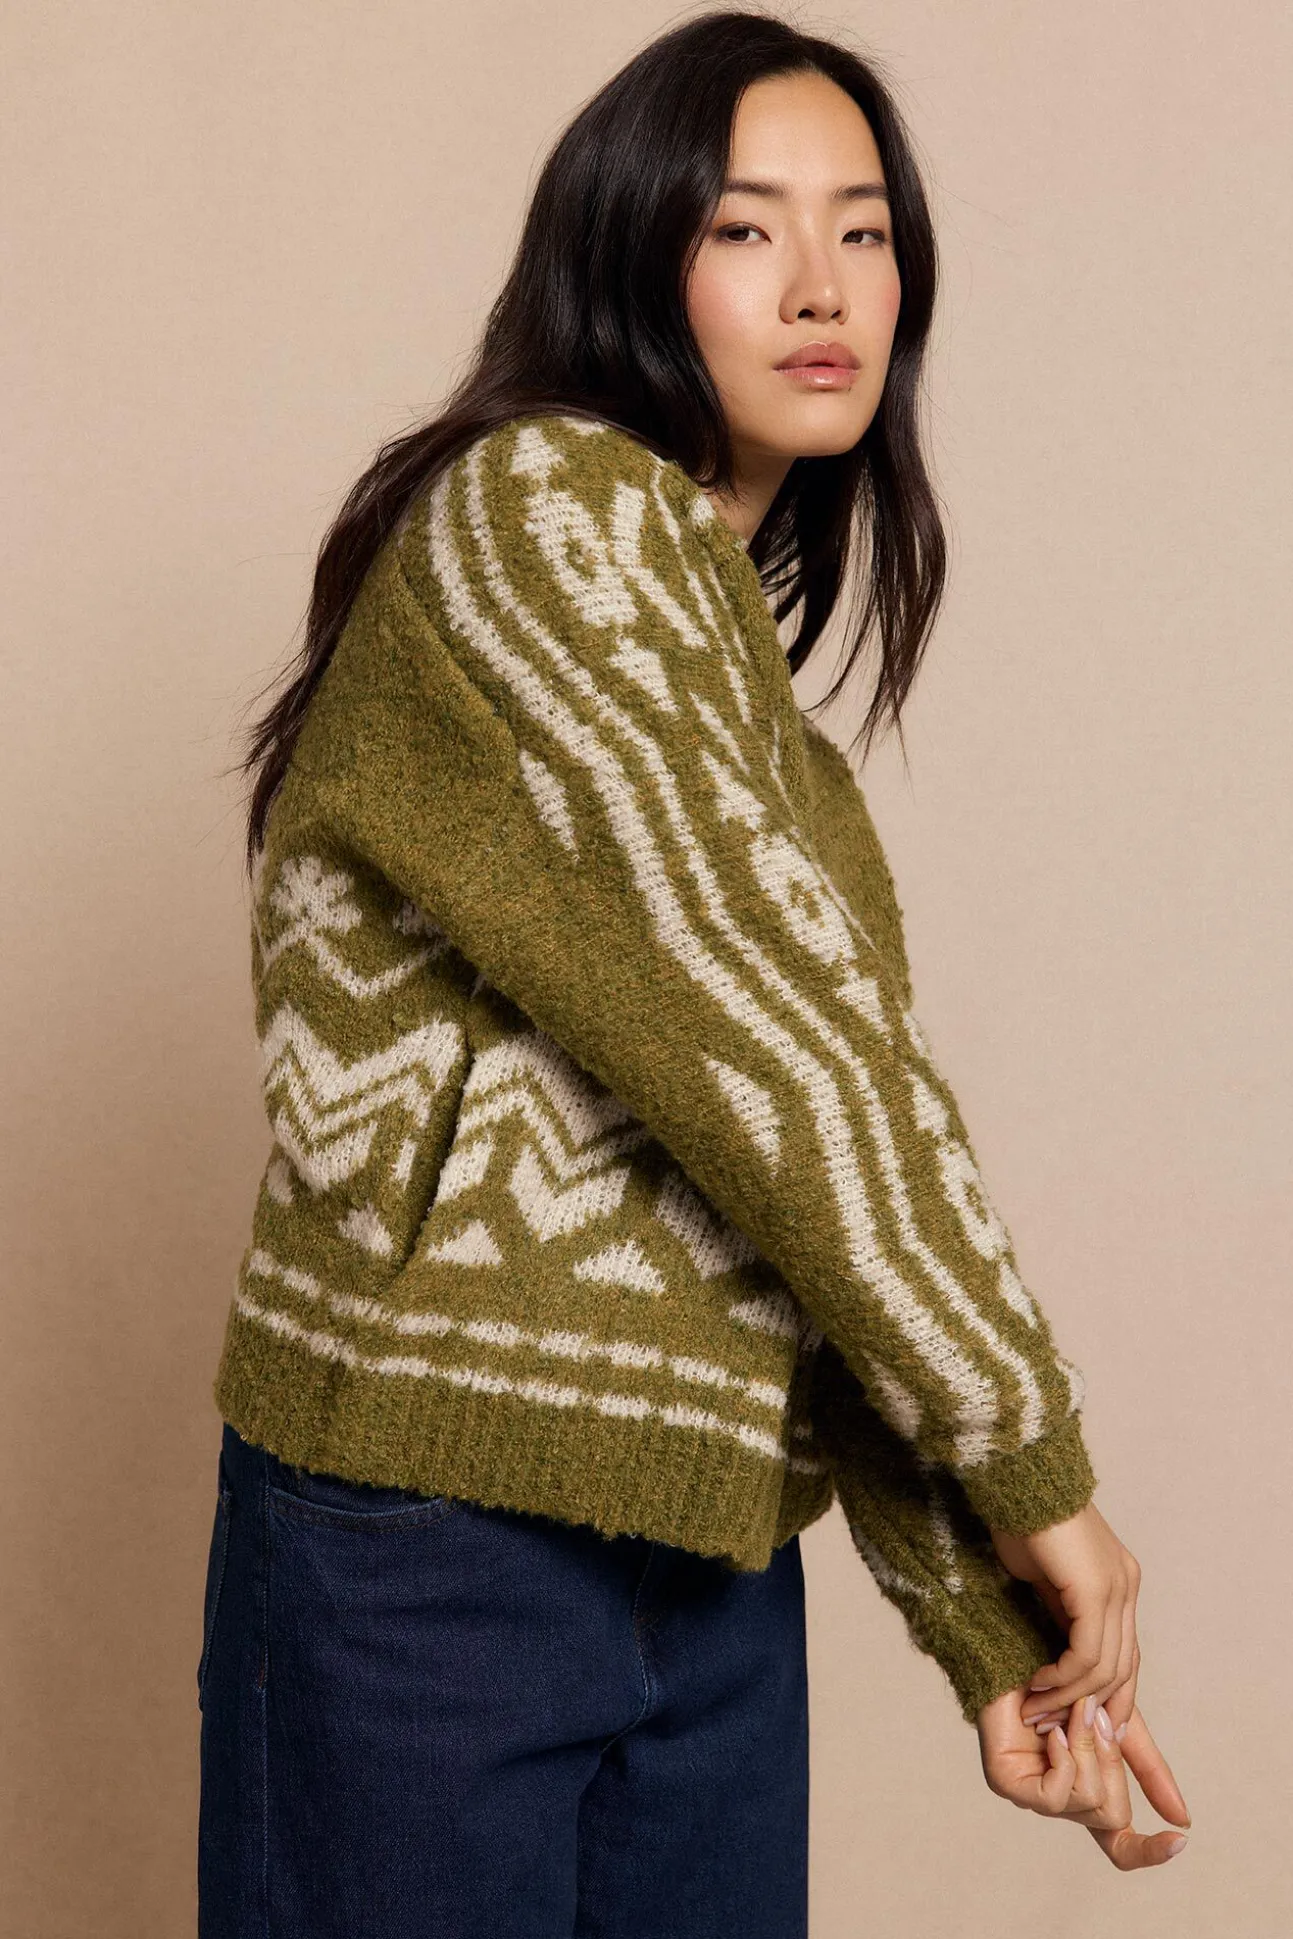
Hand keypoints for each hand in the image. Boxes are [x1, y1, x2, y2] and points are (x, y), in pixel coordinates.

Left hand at [976, 1681, 1191, 1868]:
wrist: (1021, 1643)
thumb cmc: (1064, 1680)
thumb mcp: (1117, 1721)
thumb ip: (1146, 1766)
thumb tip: (1182, 1819)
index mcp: (1085, 1788)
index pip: (1117, 1844)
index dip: (1148, 1851)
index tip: (1180, 1838)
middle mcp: (1059, 1798)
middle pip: (1114, 1819)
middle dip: (1113, 1764)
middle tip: (1094, 1720)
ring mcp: (1030, 1793)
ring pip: (1091, 1803)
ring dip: (1090, 1750)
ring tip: (1073, 1713)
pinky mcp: (1006, 1783)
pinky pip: (1057, 1795)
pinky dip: (1065, 1756)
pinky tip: (1052, 1730)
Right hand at [989, 1498, 1139, 1725]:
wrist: (1014, 1473)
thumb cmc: (1017, 1518)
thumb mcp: (1039, 1580)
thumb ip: (1054, 1616)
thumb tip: (1051, 1659)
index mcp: (1116, 1584)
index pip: (1125, 1659)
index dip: (1109, 1701)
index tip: (1084, 1733)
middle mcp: (1125, 1587)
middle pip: (1123, 1672)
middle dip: (1092, 1712)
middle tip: (1051, 1731)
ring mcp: (1116, 1587)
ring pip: (1106, 1669)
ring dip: (1069, 1699)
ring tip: (1035, 1712)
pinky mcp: (1097, 1588)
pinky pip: (1087, 1653)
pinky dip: (1063, 1679)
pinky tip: (1037, 1685)